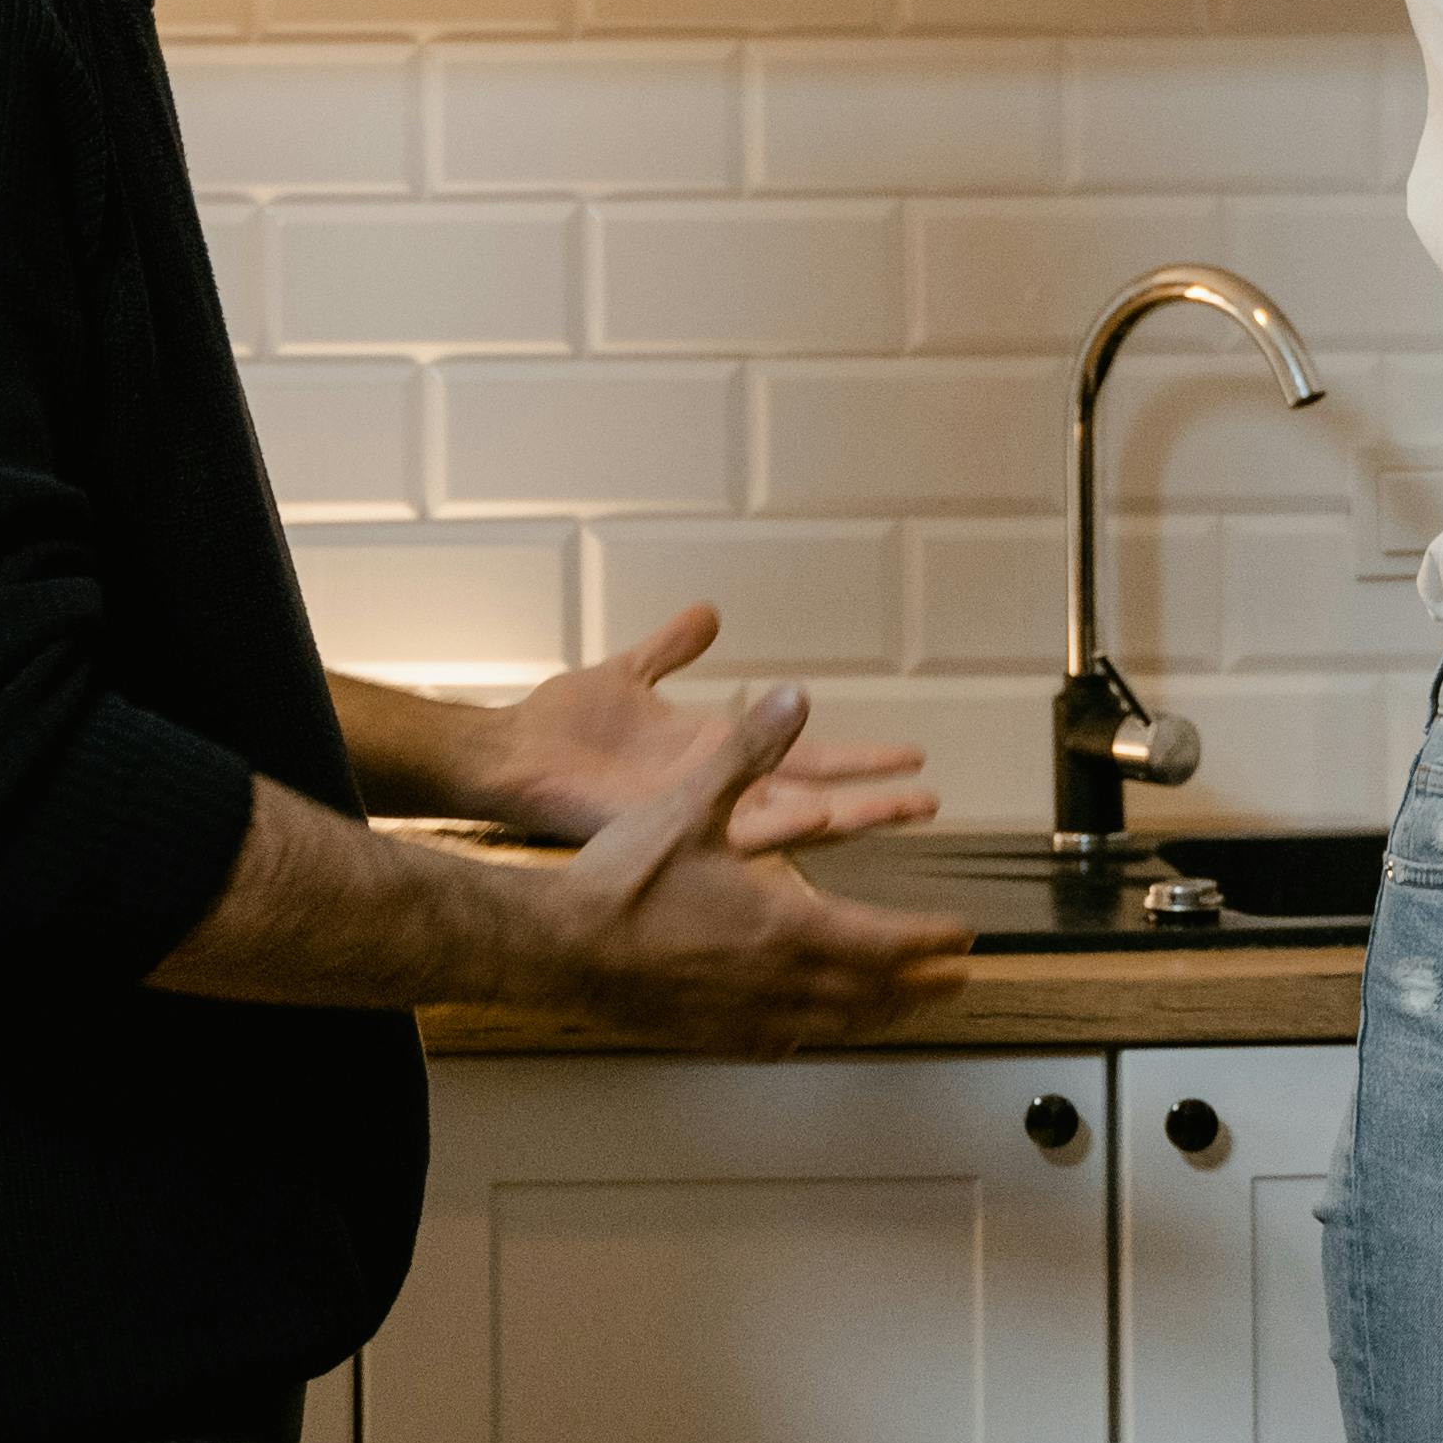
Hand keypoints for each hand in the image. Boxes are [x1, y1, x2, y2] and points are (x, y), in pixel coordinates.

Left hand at [479, 607, 935, 855]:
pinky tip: (819, 818)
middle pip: (814, 795)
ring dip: (845, 815)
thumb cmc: (560, 724)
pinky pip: (733, 831)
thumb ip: (672, 648)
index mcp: (714, 755)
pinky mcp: (668, 824)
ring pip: (789, 820)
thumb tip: (709, 612)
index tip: (912, 755)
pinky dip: (777, 827)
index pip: (803, 757)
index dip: (857, 758)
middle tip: (932, 801)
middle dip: (873, 799)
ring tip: (900, 810)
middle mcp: (716, 790)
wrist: (510, 752)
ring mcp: (696, 813)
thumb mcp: (629, 672)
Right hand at [531, 688, 972, 1053]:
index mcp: (787, 923)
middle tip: (958, 978)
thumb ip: (750, 748)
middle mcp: (780, 979)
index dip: (930, 938)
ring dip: (881, 1014)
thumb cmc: (625, 877)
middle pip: (874, 991)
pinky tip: (814, 1030)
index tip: (961, 934)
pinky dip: (816, 1034)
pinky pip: (784, 1042)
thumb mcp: (691, 800)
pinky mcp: (714, 1034)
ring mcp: (748, 1014)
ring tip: (907, 1007)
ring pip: (836, 1023)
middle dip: (923, 984)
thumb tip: (795, 697)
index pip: (885, 940)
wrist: (561, 947)